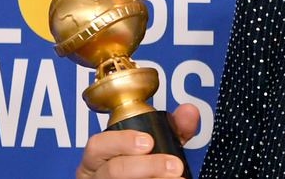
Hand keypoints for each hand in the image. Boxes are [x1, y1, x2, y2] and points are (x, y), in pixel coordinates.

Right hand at [76, 104, 199, 178]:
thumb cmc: (143, 163)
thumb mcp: (157, 144)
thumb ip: (173, 128)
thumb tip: (188, 111)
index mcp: (100, 155)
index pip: (98, 144)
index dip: (122, 141)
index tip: (148, 141)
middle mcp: (96, 174)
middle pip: (113, 170)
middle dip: (147, 165)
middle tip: (174, 165)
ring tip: (176, 178)